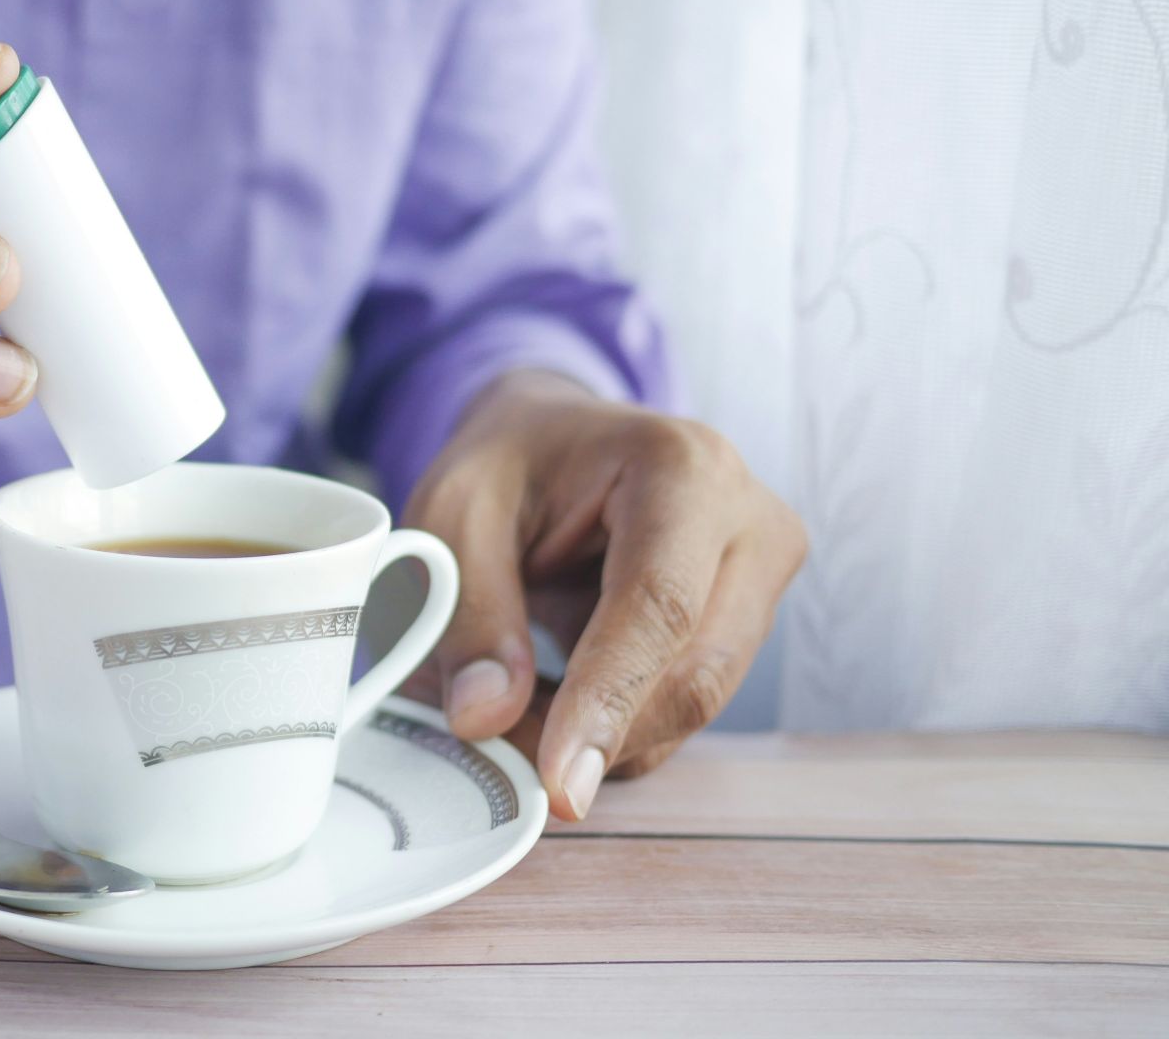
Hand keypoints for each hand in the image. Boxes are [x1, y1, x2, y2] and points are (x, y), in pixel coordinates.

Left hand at [404, 370, 806, 819]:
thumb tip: (486, 719)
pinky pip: (686, 705)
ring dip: (602, 736)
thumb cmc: (510, 462)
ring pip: (694, 703)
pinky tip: (557, 700)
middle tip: (499, 752)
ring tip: (513, 707)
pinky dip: (616, 727)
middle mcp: (750, 520)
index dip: (609, 700)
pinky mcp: (751, 622)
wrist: (556, 438)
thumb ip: (468, 614)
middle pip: (694, 671)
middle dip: (597, 735)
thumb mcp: (454, 514)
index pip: (661, 605)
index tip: (559, 780)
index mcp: (683, 467)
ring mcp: (763, 576)